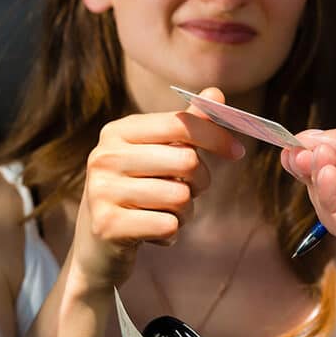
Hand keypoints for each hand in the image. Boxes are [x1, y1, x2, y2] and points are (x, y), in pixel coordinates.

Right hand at [71, 88, 244, 289]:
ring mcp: (102, 191)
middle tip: (189, 191)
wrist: (98, 243)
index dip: (216, 137)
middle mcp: (105, 156)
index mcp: (119, 132)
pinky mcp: (107, 226)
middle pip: (187, 161)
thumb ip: (187, 124)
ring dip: (186, 212)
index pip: (180, 123)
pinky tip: (153, 232)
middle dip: (201, 181)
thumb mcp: (159, 153)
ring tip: (166, 213)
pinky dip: (171, 233)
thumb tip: (216, 93)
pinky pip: (169, 226)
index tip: (238, 152)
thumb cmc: (138, 189)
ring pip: (181, 197)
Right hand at [282, 115, 335, 260]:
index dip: (317, 160)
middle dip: (312, 171)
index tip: (293, 146)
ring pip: (335, 212)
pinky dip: (331, 202)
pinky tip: (329, 176)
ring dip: (319, 185)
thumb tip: (305, 141)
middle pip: (334, 193)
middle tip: (298, 153)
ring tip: (315, 161)